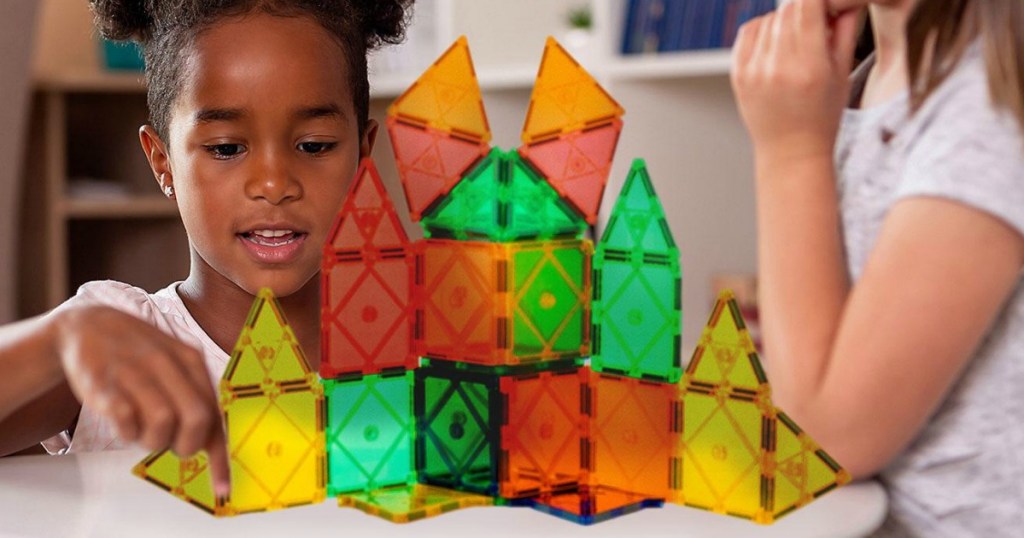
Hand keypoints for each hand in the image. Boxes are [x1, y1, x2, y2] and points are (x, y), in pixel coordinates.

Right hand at [53, 305, 229, 495]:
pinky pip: (125, 419)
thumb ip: (196, 395)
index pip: (215, 412)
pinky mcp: (102, 382)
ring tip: (141, 430)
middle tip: (171, 444)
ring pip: (163, 422)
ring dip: (153, 440)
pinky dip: (127, 432)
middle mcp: (167, 362)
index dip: (220, 453)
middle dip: (187, 445)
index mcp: (191, 359)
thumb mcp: (174, 363)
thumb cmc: (137, 353)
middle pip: (197, 418)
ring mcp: (134, 371)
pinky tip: (123, 422)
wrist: (86, 324)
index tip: (222, 487)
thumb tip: (217, 438)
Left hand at [731, 0, 861, 165]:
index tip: (824, 6)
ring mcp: (754, 71)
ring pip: (769, 18)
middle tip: (814, 22)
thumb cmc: (821, 116)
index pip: (808, 6)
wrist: (790, 151)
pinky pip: (749, 32)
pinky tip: (775, 41)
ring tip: (796, 39)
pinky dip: (763, 29)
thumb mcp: (842, 73)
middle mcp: (779, 67)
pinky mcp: (739, 74)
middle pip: (788, 9)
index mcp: (810, 67)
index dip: (817, 0)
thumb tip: (843, 0)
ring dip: (784, 20)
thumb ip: (844, 30)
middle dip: (804, 8)